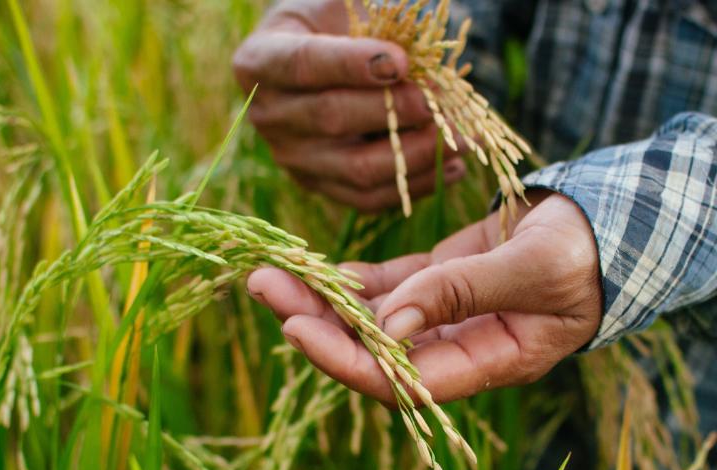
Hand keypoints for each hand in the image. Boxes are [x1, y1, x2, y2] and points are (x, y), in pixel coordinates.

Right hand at [232, 0, 467, 211]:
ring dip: (416, 155)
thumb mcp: (339, 8)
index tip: (402, 61)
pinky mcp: (320, 186)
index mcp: (261, 61)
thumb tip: (418, 57)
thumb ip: (372, 24)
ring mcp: (292, 158)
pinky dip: (416, 186)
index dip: (352, 64)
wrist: (312, 65)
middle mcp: (268, 116)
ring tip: (462, 139)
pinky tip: (453, 168)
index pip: (304, 64)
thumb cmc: (331, 27)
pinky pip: (369, 198)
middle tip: (440, 102)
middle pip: (332, 119)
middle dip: (394, 111)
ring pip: (356, 169)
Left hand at [246, 191, 602, 406]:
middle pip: (371, 349)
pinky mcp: (435, 284)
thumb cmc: (585, 252)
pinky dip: (348, 280)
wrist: (602, 226)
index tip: (295, 327)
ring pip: (370, 317)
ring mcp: (441, 317)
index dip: (346, 360)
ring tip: (270, 271)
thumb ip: (463, 294)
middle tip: (263, 286)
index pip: (402, 382)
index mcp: (486, 362)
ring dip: (320, 297)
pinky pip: (383, 288)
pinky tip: (313, 268)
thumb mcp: (535, 270)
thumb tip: (390, 324)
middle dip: (315, 322)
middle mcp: (455, 349)